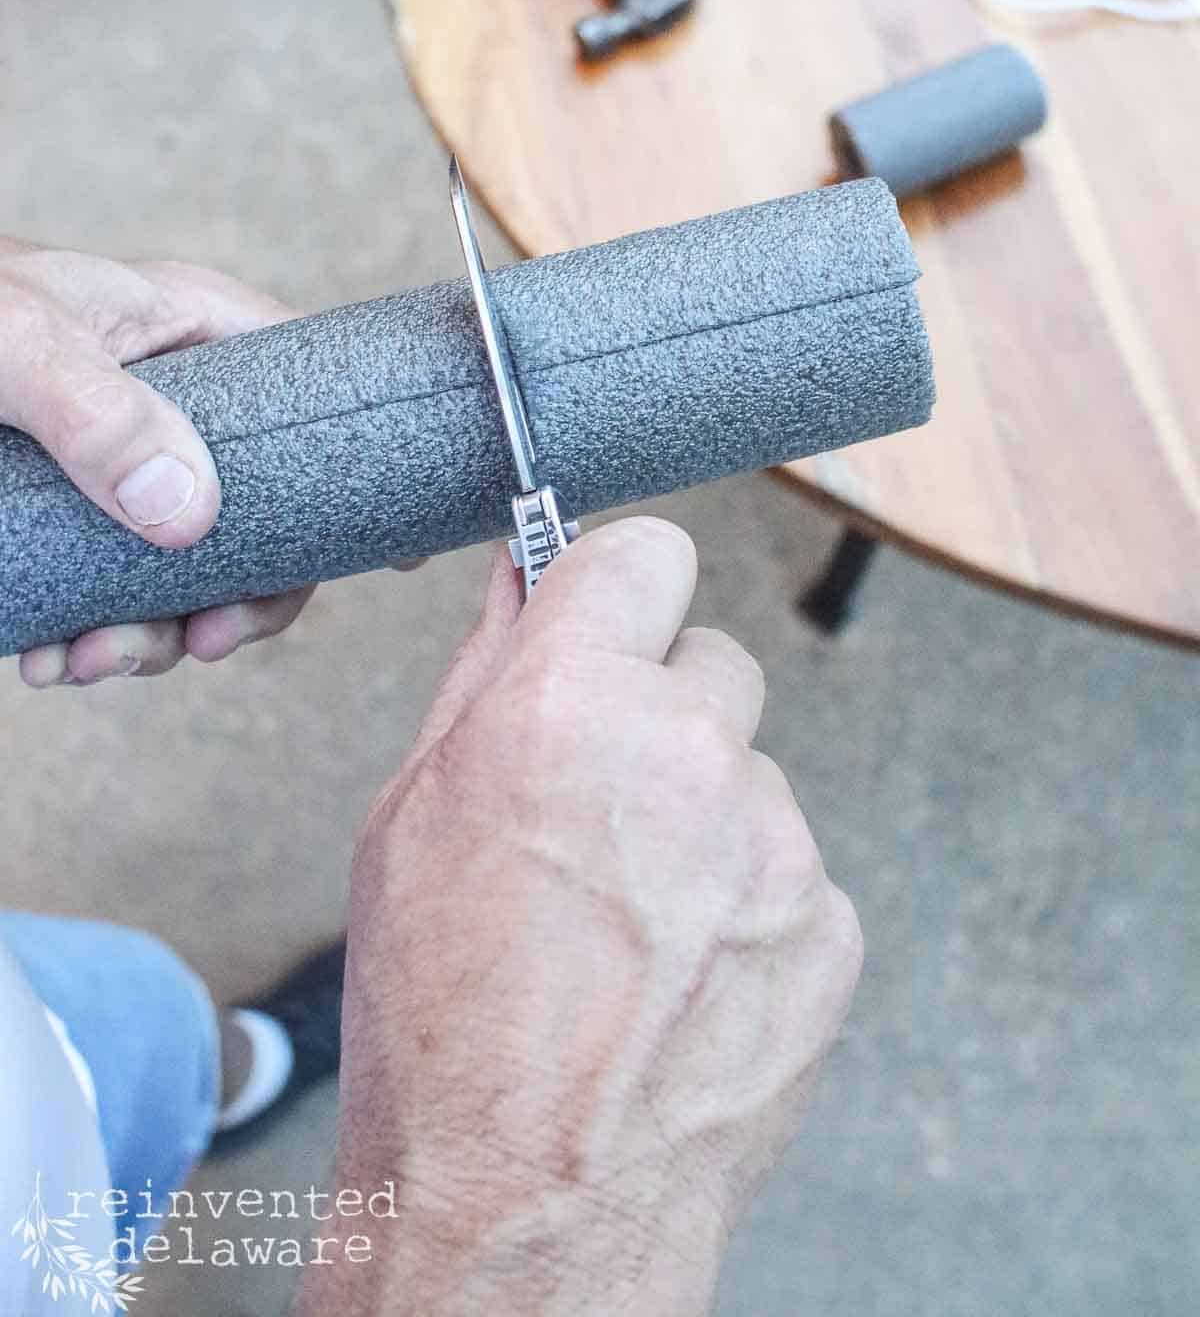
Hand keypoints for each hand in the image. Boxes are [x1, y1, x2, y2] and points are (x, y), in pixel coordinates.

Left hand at [0, 239, 314, 687]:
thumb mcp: (17, 345)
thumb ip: (100, 416)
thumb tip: (188, 515)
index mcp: (195, 331)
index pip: (318, 398)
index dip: (347, 485)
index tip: (359, 565)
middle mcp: (175, 400)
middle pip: (263, 513)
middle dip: (227, 600)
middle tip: (180, 649)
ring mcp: (122, 460)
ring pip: (188, 565)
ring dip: (147, 634)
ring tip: (81, 663)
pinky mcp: (70, 510)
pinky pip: (116, 585)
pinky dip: (94, 635)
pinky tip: (48, 654)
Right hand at [306, 517, 861, 1316]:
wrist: (525, 1205)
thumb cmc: (440, 1023)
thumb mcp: (408, 819)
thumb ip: (484, 674)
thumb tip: (522, 574)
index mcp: (566, 707)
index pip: (647, 552)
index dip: (619, 591)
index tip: (609, 626)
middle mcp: (686, 755)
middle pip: (711, 660)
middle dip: (662, 712)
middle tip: (602, 810)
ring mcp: (774, 845)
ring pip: (752, 773)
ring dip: (705, 818)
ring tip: (634, 920)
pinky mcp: (828, 925)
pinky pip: (793, 867)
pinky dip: (749, 903)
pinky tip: (682, 975)